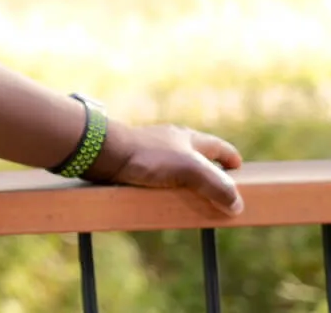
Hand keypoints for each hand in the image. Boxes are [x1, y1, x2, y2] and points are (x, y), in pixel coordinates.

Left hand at [95, 123, 244, 215]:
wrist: (103, 152)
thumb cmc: (147, 155)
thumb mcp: (189, 169)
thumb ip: (216, 186)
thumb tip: (237, 205)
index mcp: (190, 138)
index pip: (220, 147)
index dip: (231, 160)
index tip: (240, 172)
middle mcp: (173, 142)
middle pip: (199, 157)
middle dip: (210, 173)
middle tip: (218, 191)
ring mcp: (154, 152)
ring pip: (177, 167)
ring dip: (187, 182)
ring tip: (193, 200)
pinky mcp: (137, 164)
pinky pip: (158, 176)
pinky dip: (166, 187)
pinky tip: (165, 198)